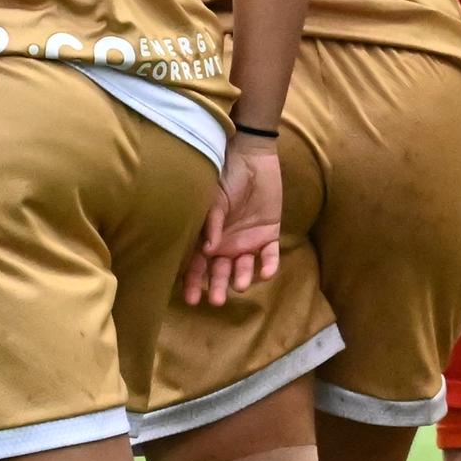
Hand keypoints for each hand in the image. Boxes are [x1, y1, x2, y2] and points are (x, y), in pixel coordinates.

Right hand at [185, 133, 284, 304]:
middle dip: (217, 286)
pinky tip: (266, 273)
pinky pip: (269, 255)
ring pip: (243, 267)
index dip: (193, 281)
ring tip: (240, 284)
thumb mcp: (213, 199)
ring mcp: (247, 241)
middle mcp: (225, 244)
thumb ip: (211, 223)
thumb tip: (208, 251)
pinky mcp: (268, 235)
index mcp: (206, 237)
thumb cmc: (225, 177)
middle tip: (217, 301)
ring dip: (241, 277)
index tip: (191, 299)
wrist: (252, 159)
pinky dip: (268, 265)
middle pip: (219, 271)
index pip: (196, 264)